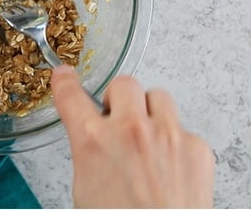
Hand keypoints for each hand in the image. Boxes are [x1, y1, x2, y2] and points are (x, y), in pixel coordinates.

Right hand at [52, 66, 214, 207]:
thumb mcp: (84, 187)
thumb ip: (89, 152)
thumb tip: (94, 140)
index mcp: (92, 140)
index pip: (71, 95)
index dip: (65, 82)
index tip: (65, 76)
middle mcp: (130, 130)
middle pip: (123, 84)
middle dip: (118, 98)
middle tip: (117, 116)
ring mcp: (168, 135)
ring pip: (158, 97)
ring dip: (150, 111)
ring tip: (147, 137)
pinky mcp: (197, 147)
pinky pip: (184, 128)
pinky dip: (176, 142)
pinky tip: (169, 165)